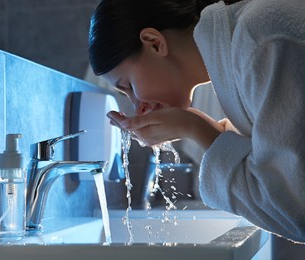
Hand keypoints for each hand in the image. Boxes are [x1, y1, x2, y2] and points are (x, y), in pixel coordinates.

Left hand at [107, 107, 223, 148]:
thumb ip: (138, 121)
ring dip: (129, 124)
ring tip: (121, 119)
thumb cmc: (177, 119)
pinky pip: (144, 131)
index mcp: (144, 133)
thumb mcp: (156, 117)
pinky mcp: (161, 135)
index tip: (109, 113)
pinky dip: (138, 126)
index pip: (126, 125)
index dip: (117, 119)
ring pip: (137, 131)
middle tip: (111, 116)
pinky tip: (138, 123)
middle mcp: (148, 138)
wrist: (195, 127)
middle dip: (120, 122)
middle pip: (130, 129)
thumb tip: (123, 124)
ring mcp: (154, 138)